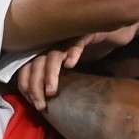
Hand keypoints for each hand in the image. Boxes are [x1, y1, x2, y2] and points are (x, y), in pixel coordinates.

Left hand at [14, 24, 134, 110]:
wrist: (113, 34)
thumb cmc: (90, 53)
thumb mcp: (71, 69)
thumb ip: (58, 80)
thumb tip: (45, 103)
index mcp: (47, 51)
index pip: (28, 66)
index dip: (26, 84)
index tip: (32, 102)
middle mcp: (55, 43)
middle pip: (37, 63)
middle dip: (36, 85)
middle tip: (41, 105)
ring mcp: (69, 38)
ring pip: (53, 55)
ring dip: (50, 74)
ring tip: (51, 91)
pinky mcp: (86, 33)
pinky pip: (76, 42)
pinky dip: (72, 52)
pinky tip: (70, 64)